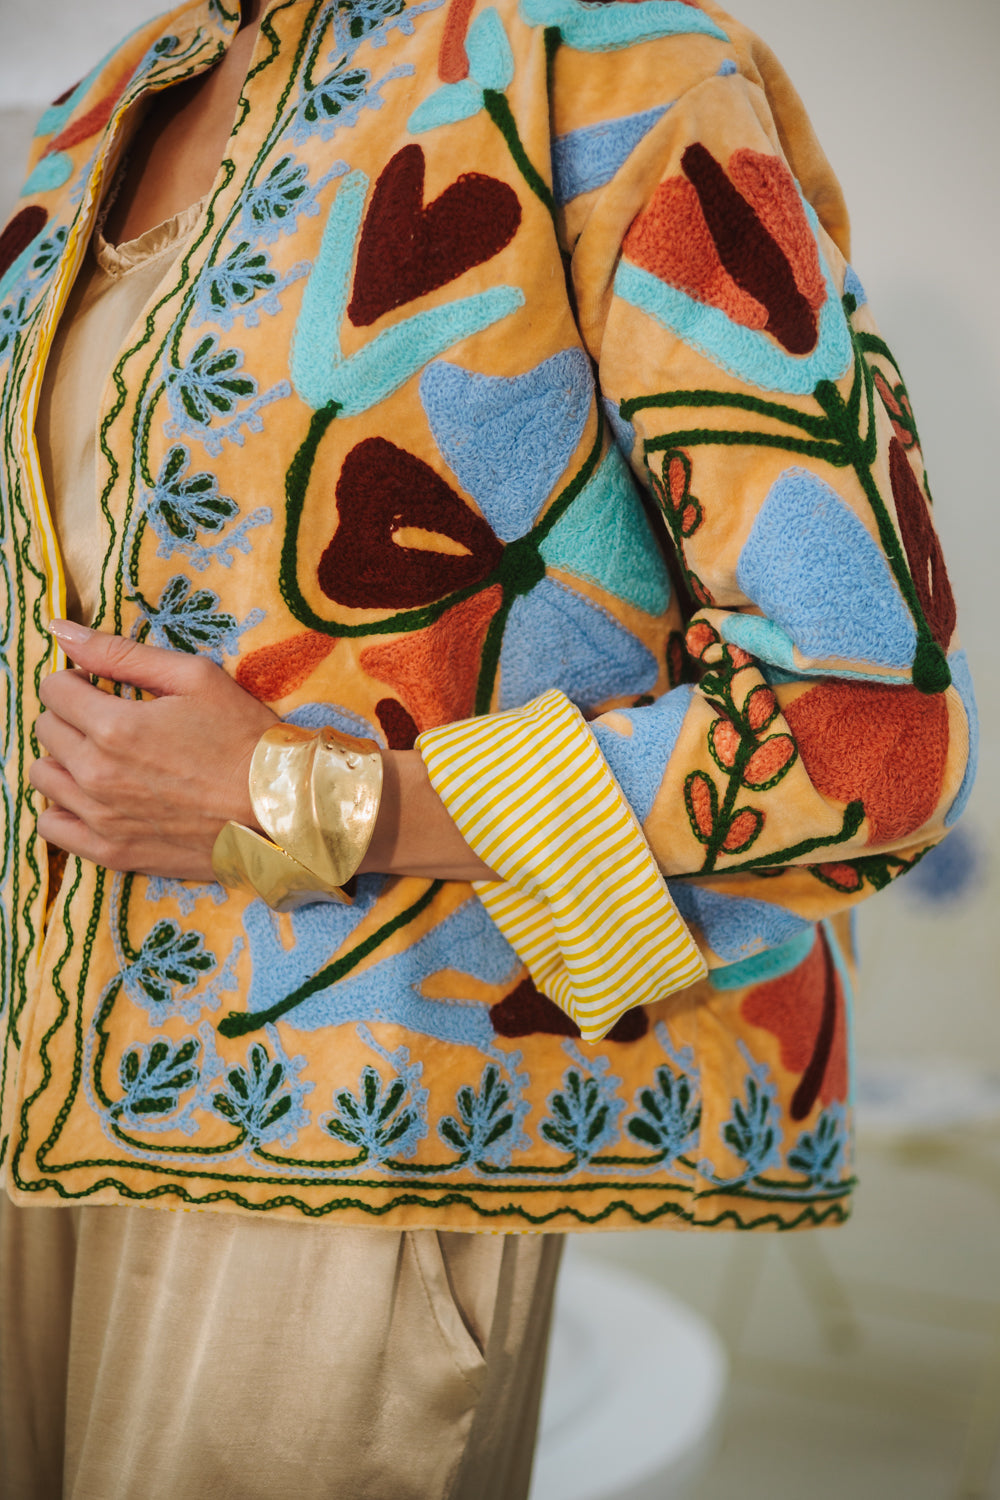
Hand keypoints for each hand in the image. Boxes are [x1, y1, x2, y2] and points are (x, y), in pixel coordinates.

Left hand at [30, 622, 277, 880]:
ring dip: (64, 759)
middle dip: (71, 715)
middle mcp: (97, 774)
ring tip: (102, 756)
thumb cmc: (245, 738)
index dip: (77, 680)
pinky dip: (62, 807)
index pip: (54, 690)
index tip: (102, 686)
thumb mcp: (195, 677)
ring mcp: (101, 818)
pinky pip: (52, 827)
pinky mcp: (112, 852)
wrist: (278, 811)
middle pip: (46, 731)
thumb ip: (121, 652)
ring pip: (43, 777)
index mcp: (114, 726)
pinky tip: (92, 796)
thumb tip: (60, 629)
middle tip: (110, 719)